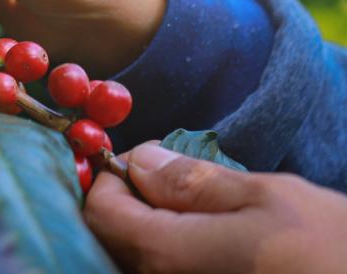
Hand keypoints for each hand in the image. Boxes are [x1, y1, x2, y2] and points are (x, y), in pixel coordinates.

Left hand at [85, 142, 346, 272]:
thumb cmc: (333, 252)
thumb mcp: (266, 198)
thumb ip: (191, 181)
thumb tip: (140, 162)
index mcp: (169, 258)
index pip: (100, 212)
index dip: (111, 177)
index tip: (144, 159)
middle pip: (112, 241)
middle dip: (129, 203)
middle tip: (168, 178)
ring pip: (136, 263)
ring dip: (150, 231)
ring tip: (195, 210)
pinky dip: (173, 255)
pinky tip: (207, 241)